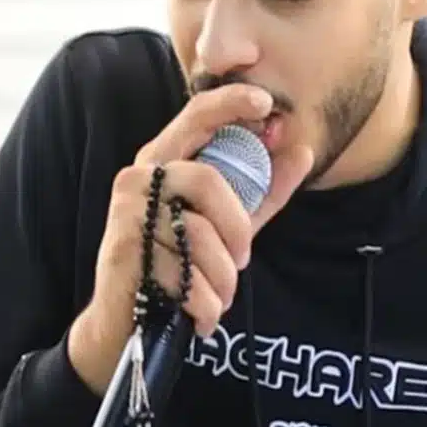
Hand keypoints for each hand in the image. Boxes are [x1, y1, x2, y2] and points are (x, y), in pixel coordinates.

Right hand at [69, 83, 312, 394]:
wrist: (127, 325)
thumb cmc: (181, 265)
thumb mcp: (229, 223)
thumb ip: (263, 189)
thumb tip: (303, 151)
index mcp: (164, 162)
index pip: (196, 115)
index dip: (231, 102)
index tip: (266, 103)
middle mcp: (138, 178)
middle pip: (206, 180)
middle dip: (237, 227)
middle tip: (242, 259)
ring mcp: (127, 213)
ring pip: (201, 235)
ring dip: (222, 277)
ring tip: (217, 294)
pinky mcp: (123, 251)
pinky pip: (187, 275)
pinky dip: (205, 302)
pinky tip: (200, 313)